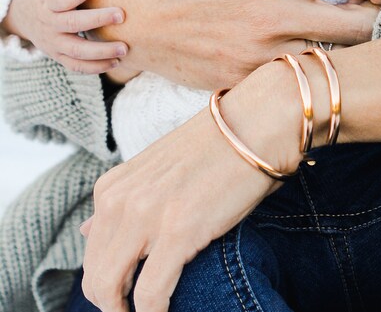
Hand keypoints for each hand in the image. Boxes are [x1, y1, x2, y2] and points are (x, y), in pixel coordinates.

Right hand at [2, 0, 127, 73]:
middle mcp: (49, 22)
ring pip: (76, 51)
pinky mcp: (58, 55)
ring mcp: (53, 41)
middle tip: (122, 16)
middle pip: (71, 24)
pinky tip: (117, 62)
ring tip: (125, 48)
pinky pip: (76, 66)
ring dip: (101, 52)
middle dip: (97, 20)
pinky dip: (96, 67)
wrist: (25, 10)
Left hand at [79, 62, 299, 311]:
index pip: (92, 253)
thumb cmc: (219, 146)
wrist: (259, 122)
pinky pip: (150, 294)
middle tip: (139, 311)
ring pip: (110, 290)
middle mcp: (120, 201)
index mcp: (112, 186)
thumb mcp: (158, 169)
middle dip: (114, 304)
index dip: (110, 281)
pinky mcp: (178, 232)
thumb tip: (89, 228)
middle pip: (96, 278)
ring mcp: (147, 216)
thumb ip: (122, 199)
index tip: (131, 294)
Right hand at [82, 0, 379, 88]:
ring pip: (330, 61)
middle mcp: (274, 14)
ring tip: (346, 46)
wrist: (125, 12)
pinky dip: (303, 72)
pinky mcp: (242, 80)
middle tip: (380, 20)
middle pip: (358, 27)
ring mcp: (259, 53)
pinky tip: (303, 63)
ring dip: (344, 54)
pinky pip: (290, 80)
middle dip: (378, 23)